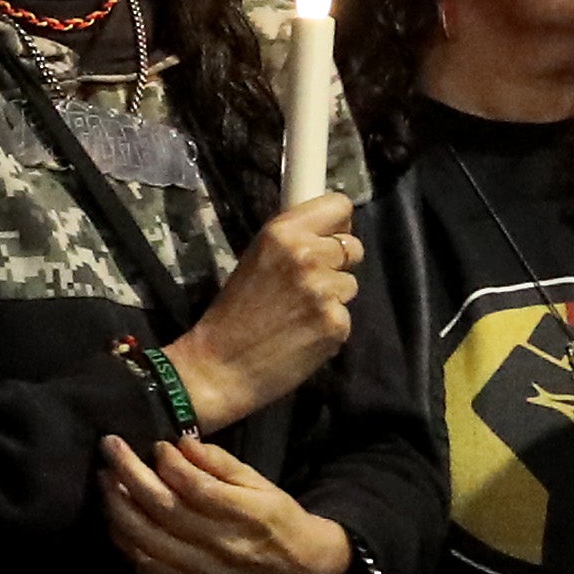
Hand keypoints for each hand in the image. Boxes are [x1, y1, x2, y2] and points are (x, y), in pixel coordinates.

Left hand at [98, 435, 348, 573]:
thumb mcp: (261, 484)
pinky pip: (150, 566)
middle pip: (164, 510)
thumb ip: (221, 464)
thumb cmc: (278, 519)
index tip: (156, 445)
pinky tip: (115, 519)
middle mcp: (223, 545)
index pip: (196, 488)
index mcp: (246, 514)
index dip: (169, 464)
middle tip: (110, 450)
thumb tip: (181, 443)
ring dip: (119, 508)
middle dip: (129, 476)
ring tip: (106, 481)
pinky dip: (127, 542)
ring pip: (148, 540)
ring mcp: (205, 571)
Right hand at [159, 197, 362, 428]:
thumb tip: (329, 232)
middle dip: (337, 264)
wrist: (220, 367)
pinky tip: (303, 335)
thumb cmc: (233, 315)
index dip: (338, 223)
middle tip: (308, 284)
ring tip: (299, 315)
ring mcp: (324, 291)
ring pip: (350, 284)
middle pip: (353, 246)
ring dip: (333, 298)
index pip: (339, 205)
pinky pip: (345, 316)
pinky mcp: (335, 323)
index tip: (328, 238)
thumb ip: (292, 242)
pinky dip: (329, 327)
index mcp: (282, 232)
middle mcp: (307, 255)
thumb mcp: (256, 259)